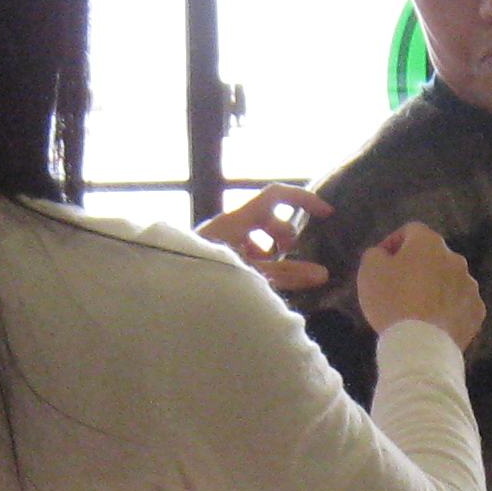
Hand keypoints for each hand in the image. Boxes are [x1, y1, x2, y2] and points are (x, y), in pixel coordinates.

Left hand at [201, 182, 332, 291]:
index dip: (303, 200)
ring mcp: (217, 239)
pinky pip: (239, 250)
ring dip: (267, 250)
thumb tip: (323, 273)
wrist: (165, 295)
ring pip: (252, 236)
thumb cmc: (205, 279)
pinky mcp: (210, 255)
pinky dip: (253, 261)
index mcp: (236, 220)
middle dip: (282, 233)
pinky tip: (253, 283)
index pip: (276, 195)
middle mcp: (226, 224)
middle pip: (266, 216)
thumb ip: (286, 275)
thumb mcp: (250, 278)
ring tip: (272, 274)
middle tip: (288, 254)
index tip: (325, 214)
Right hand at [357, 223, 486, 351]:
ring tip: (417, 309)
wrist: (421, 344)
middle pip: (433, 256)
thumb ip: (376, 254)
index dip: (393, 243)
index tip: (382, 262)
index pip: (411, 231)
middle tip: (398, 288)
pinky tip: (433, 323)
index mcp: (429, 243)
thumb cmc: (392, 301)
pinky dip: (448, 309)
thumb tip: (385, 254)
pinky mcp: (477, 311)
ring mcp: (470, 286)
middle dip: (416, 267)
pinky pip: (459, 304)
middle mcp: (455, 259)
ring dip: (434, 287)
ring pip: (448, 280)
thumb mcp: (369, 270)